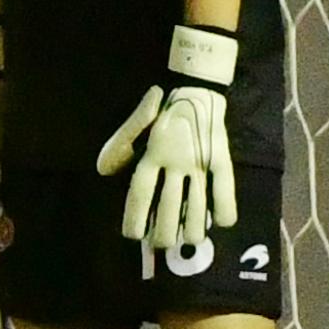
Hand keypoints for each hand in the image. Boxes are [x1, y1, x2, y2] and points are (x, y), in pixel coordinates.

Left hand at [95, 21, 241, 255]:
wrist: (195, 85)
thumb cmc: (161, 112)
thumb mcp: (132, 127)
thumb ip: (118, 149)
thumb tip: (103, 171)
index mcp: (151, 152)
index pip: (141, 193)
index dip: (136, 218)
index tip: (133, 236)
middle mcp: (175, 159)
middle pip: (169, 208)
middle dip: (164, 233)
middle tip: (162, 243)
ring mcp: (200, 159)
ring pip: (196, 205)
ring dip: (192, 229)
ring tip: (189, 239)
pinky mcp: (221, 156)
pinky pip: (225, 188)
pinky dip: (224, 210)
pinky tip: (220, 224)